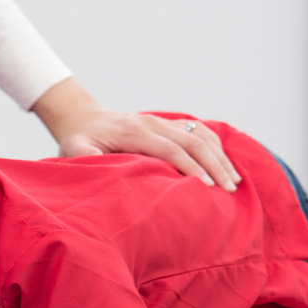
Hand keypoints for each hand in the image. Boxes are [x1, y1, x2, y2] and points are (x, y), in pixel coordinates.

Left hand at [32, 78, 240, 191]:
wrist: (83, 119)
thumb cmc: (78, 141)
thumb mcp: (73, 150)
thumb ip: (84, 156)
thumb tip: (95, 162)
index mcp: (134, 131)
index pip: (170, 148)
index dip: (190, 167)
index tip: (206, 187)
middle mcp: (152, 123)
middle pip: (192, 141)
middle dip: (214, 164)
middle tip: (229, 189)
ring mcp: (162, 121)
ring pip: (200, 134)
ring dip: (220, 156)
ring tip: (234, 180)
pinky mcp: (168, 124)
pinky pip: (198, 131)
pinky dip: (215, 145)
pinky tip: (226, 163)